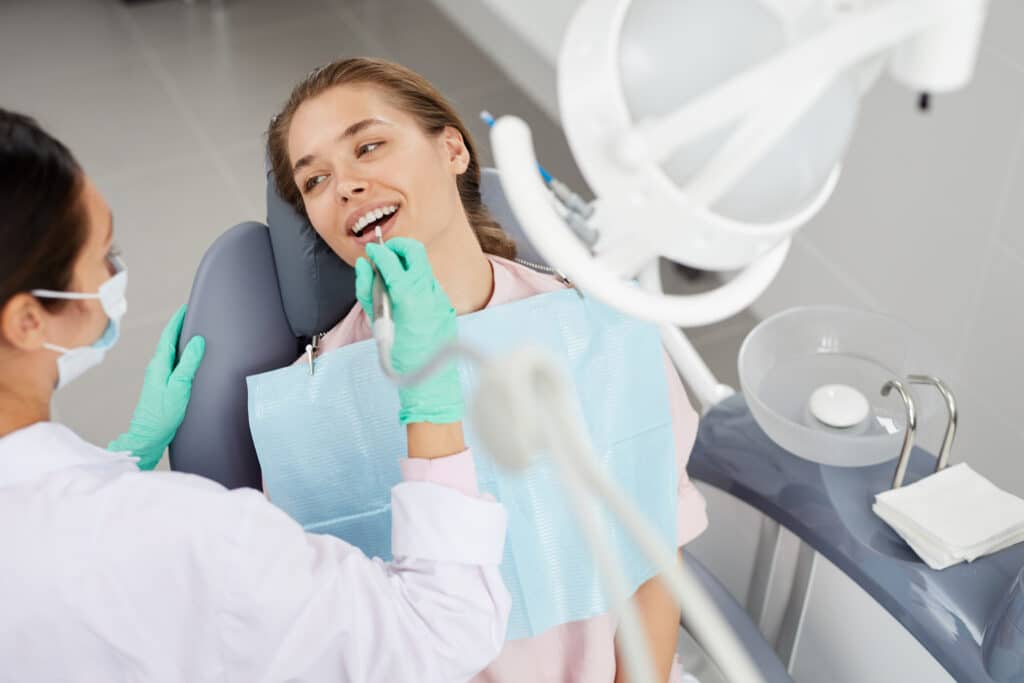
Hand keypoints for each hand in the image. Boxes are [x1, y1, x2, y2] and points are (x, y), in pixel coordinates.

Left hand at [108, 305, 204, 469]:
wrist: (148, 436)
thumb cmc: (162, 415)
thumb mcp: (179, 386)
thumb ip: (188, 363)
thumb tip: (197, 341)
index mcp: (159, 364)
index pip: (168, 335)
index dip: (177, 320)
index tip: (186, 308)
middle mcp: (157, 367)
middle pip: (168, 341)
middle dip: (179, 327)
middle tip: (192, 316)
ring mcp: (158, 377)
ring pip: (170, 352)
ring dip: (180, 340)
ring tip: (192, 332)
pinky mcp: (163, 386)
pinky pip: (173, 363)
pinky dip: (181, 354)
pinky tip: (188, 359)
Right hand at [355, 238, 462, 424]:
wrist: (430, 384)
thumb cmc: (401, 360)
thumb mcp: (378, 324)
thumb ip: (368, 291)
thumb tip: (363, 266)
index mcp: (409, 297)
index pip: (391, 261)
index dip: (378, 252)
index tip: (370, 251)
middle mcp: (429, 293)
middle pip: (415, 251)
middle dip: (398, 247)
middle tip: (384, 254)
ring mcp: (441, 299)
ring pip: (424, 267)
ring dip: (407, 264)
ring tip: (391, 277)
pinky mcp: (446, 306)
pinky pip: (430, 285)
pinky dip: (416, 282)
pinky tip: (405, 296)